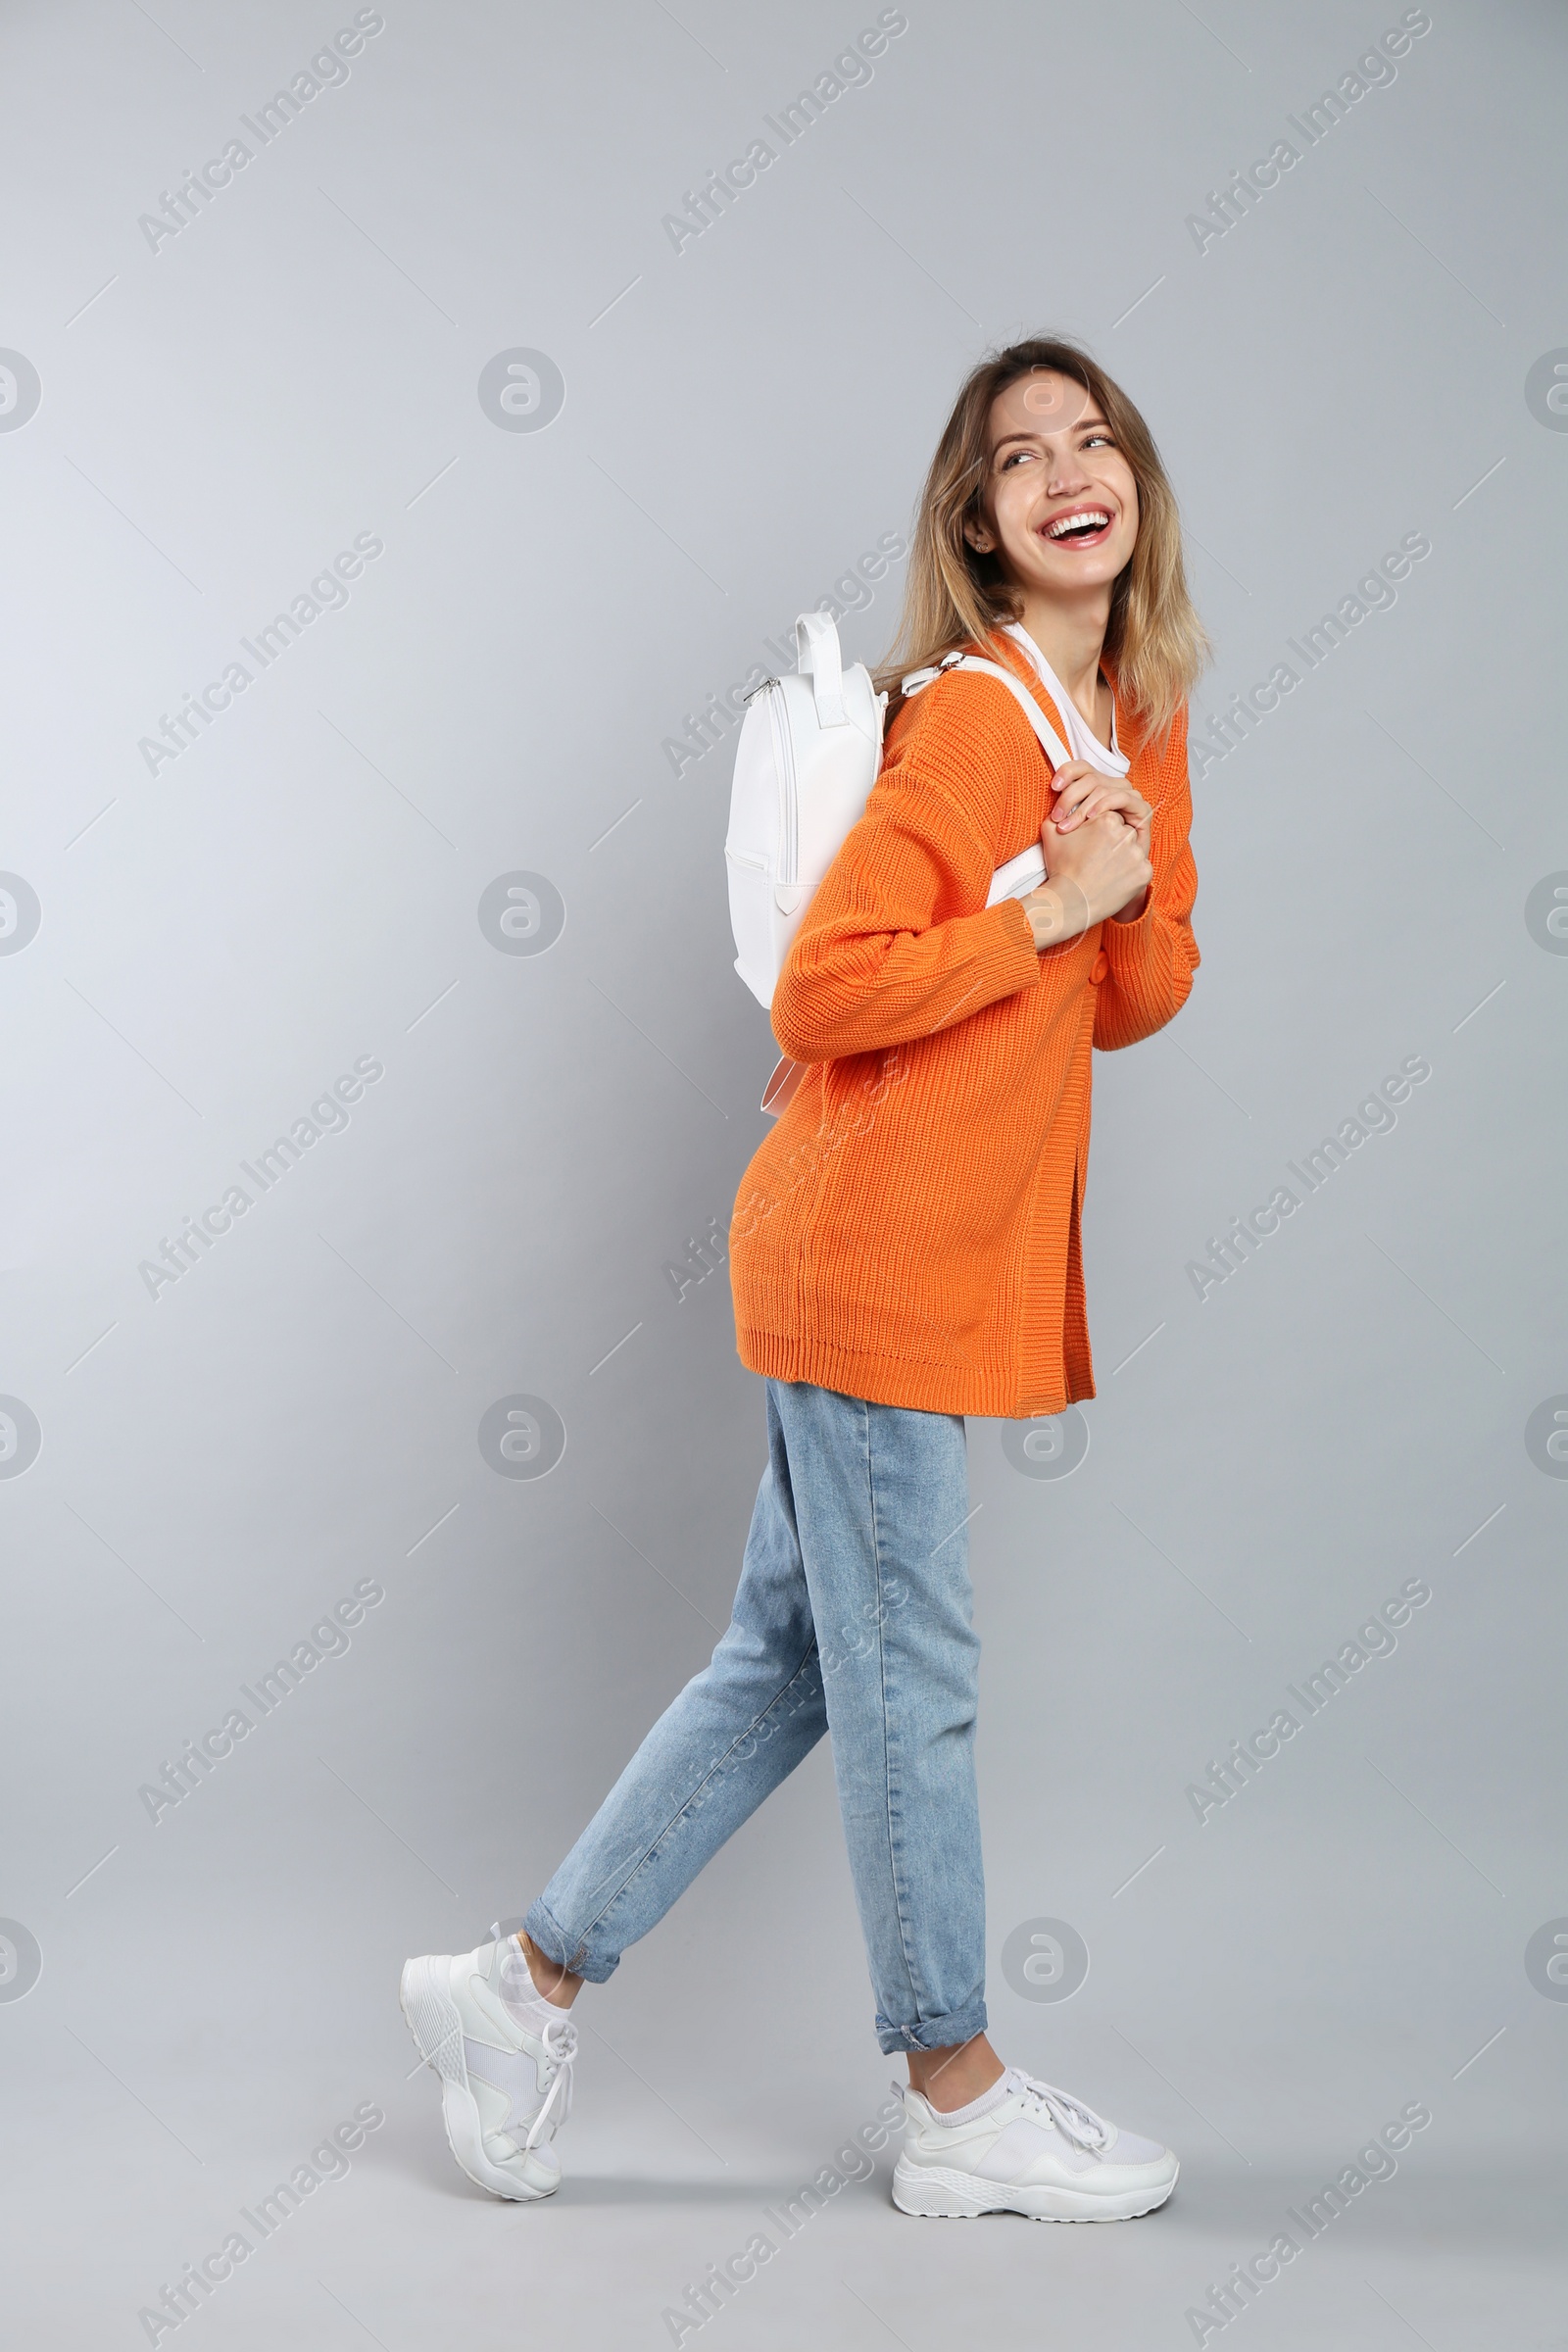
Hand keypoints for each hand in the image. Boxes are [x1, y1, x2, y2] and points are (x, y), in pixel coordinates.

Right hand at [1023, 804, 1152, 948]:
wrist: (1070, 901)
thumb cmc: (1060, 868)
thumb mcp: (1051, 833)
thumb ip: (1057, 815)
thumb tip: (1059, 809)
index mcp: (1107, 820)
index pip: (1113, 820)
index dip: (1102, 833)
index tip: (1093, 846)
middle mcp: (1126, 834)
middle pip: (1125, 834)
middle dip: (1115, 844)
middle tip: (1099, 860)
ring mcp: (1138, 854)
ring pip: (1134, 851)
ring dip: (1124, 859)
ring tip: (1105, 872)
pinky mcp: (1145, 873)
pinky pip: (1141, 870)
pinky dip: (1131, 875)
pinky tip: (1114, 881)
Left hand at [1048, 758, 1151, 854]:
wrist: (1103, 880)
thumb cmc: (1081, 857)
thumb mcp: (1062, 833)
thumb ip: (1056, 815)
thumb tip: (1046, 799)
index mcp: (1094, 788)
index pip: (1081, 769)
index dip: (1067, 772)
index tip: (1053, 786)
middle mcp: (1112, 788)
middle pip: (1090, 777)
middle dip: (1070, 797)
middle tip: (1057, 817)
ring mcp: (1128, 797)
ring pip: (1103, 788)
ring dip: (1083, 806)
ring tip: (1070, 825)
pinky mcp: (1142, 809)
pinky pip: (1123, 798)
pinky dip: (1106, 805)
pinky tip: (1093, 817)